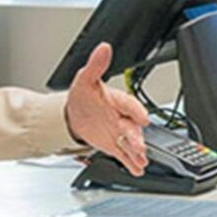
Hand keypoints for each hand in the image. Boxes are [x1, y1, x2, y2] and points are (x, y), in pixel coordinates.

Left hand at [64, 42, 149, 175]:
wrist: (74, 115)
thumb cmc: (83, 96)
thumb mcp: (86, 79)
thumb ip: (97, 65)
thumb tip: (103, 48)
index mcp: (118, 100)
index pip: (130, 105)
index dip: (136, 112)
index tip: (142, 118)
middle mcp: (122, 117)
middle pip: (132, 128)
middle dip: (136, 137)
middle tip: (139, 145)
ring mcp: (119, 133)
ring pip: (130, 143)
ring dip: (137, 152)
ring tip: (142, 160)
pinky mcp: (114, 145)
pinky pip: (125, 155)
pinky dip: (132, 162)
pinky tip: (138, 169)